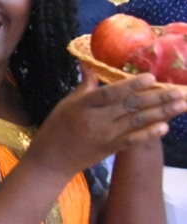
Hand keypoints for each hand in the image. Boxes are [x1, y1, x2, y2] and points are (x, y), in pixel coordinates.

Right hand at [27, 67, 186, 177]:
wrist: (51, 159)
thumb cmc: (57, 127)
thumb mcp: (67, 103)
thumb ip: (85, 86)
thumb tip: (90, 64)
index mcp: (83, 105)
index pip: (111, 93)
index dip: (132, 85)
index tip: (152, 77)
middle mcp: (96, 120)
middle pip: (130, 106)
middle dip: (157, 97)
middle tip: (179, 90)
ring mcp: (105, 136)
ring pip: (137, 121)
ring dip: (161, 113)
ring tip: (181, 104)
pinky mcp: (110, 149)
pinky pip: (133, 140)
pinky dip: (149, 134)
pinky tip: (165, 127)